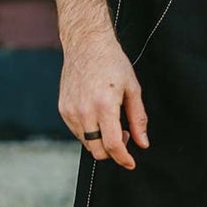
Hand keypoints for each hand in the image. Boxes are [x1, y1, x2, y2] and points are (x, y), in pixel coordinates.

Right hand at [58, 31, 148, 167]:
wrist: (86, 44)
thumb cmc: (113, 63)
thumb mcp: (132, 89)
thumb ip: (138, 118)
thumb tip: (142, 143)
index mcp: (104, 105)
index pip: (112, 145)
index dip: (123, 158)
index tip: (130, 163)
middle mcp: (84, 111)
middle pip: (97, 150)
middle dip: (113, 151)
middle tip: (124, 134)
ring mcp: (70, 111)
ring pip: (86, 142)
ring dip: (101, 141)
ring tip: (111, 121)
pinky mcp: (63, 109)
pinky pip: (77, 131)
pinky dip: (90, 132)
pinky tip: (98, 115)